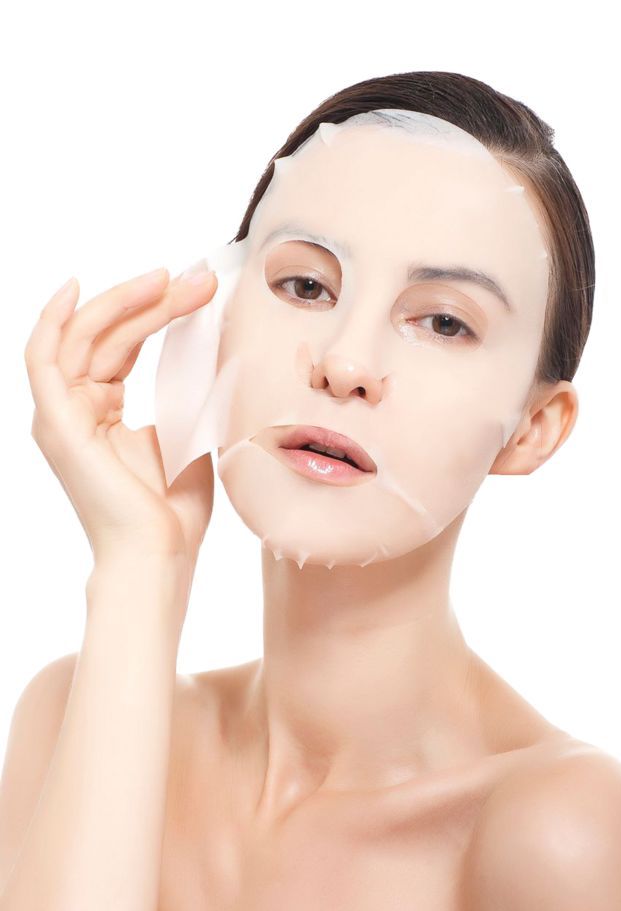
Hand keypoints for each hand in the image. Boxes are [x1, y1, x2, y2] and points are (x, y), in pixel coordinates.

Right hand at [24, 267, 217, 566]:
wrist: (160, 554)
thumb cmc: (174, 510)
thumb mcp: (189, 433)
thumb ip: (188, 388)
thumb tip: (210, 338)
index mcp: (103, 414)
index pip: (124, 345)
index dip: (159, 312)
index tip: (200, 289)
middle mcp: (76, 410)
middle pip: (105, 335)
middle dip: (150, 301)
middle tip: (193, 278)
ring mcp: (61, 417)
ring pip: (82, 338)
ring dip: (122, 303)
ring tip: (166, 279)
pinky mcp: (54, 423)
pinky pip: (42, 358)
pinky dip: (54, 321)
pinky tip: (75, 288)